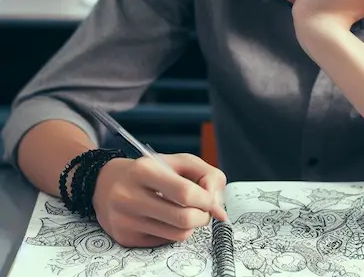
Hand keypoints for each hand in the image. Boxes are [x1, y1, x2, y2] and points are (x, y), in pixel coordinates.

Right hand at [92, 154, 226, 247]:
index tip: (212, 200)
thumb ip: (206, 175)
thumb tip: (219, 208)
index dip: (207, 200)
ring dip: (192, 226)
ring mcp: (126, 220)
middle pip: (183, 218)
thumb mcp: (177, 161)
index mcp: (145, 170)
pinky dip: (174, 232)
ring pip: (177, 234)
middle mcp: (130, 196)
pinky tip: (167, 218)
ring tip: (188, 213)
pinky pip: (164, 242)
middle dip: (204, 216)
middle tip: (204, 210)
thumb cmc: (149, 170)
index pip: (185, 193)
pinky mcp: (125, 238)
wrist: (105, 183)